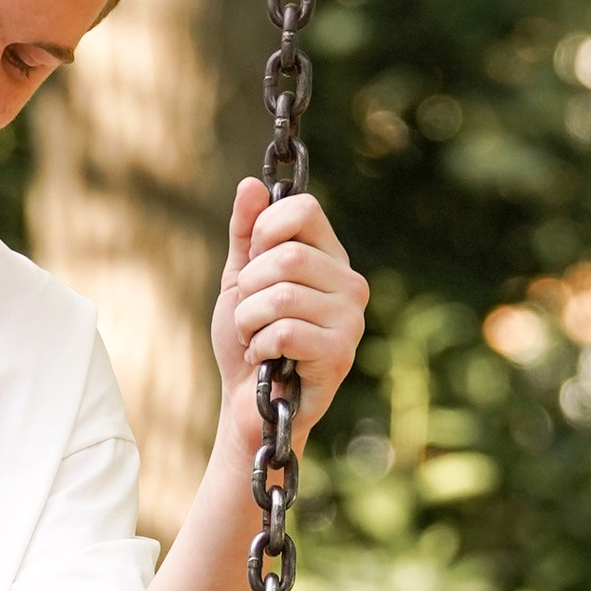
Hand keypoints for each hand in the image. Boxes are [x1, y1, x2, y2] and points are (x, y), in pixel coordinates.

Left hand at [211, 180, 367, 456]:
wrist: (248, 406)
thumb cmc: (247, 343)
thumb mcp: (239, 281)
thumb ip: (246, 235)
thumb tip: (250, 185)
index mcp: (330, 258)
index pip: (303, 209)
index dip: (264, 231)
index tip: (252, 262)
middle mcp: (350, 283)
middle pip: (286, 256)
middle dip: (248, 289)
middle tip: (248, 316)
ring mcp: (351, 319)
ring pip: (280, 296)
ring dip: (248, 322)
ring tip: (254, 340)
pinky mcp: (340, 354)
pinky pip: (283, 331)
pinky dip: (259, 348)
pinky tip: (267, 362)